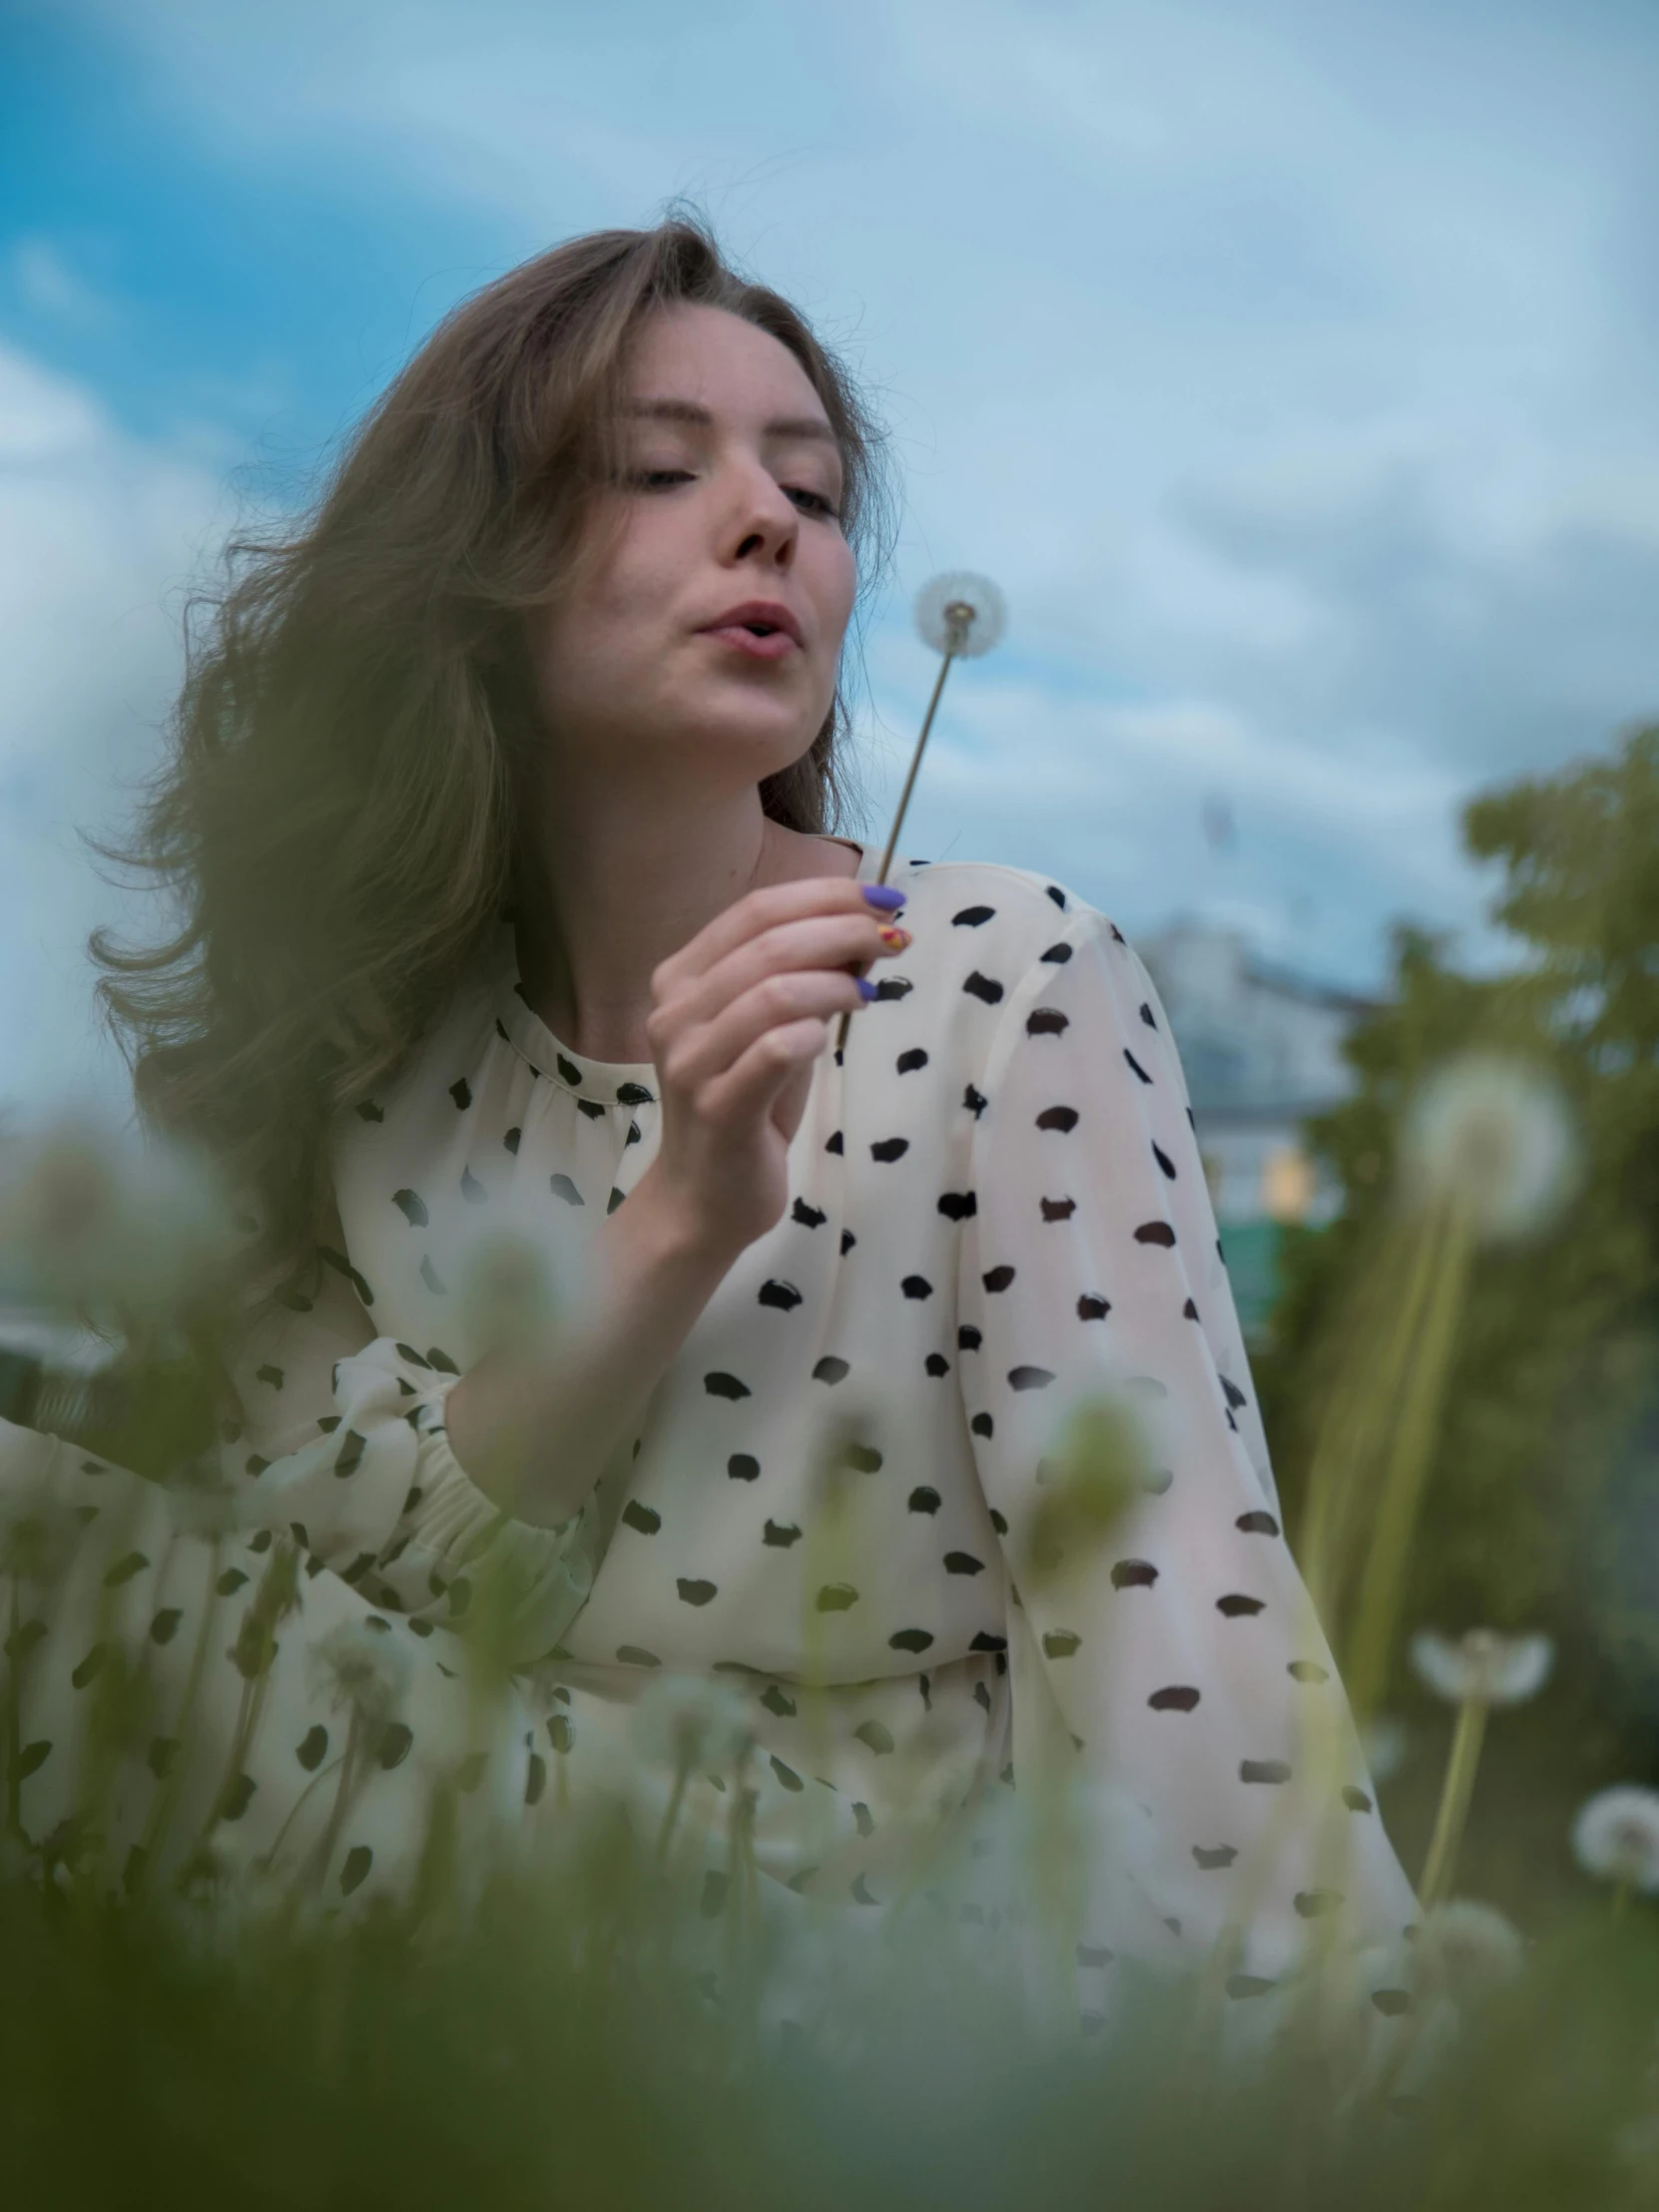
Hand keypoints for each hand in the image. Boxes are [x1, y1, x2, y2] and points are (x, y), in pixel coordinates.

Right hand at [633, 877, 908, 1260]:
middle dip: (842, 929)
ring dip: (836, 981)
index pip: (754, 911)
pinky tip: (839, 1030)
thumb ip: (806, 980)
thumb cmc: (746, 1107)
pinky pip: (774, 1050)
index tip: (884, 900)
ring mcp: (690, 1061)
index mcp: (681, 979)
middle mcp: (674, 1013)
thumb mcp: (775, 1030)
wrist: (705, 1198)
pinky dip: (815, 1029)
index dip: (824, 896)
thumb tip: (866, 930)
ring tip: (871, 991)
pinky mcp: (717, 1108)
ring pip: (772, 992)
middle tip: (894, 936)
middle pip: (767, 943)